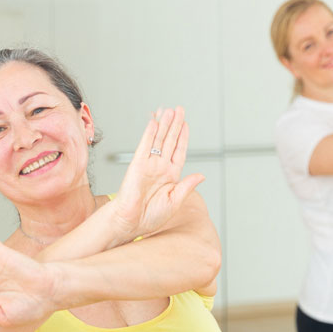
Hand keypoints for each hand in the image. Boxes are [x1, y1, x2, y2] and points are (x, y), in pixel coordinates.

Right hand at [107, 105, 204, 240]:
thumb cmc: (150, 216)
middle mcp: (160, 168)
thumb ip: (187, 186)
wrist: (131, 222)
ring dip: (164, 125)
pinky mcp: (137, 165)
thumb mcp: (175, 202)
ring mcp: (149, 165)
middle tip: (179, 109)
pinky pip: (145, 146)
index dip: (183, 138)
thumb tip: (201, 175)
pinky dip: (150, 134)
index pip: (178, 152)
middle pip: (169, 141)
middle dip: (174, 125)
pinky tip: (155, 123)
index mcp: (171, 176)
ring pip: (158, 140)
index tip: (186, 124)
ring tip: (169, 110)